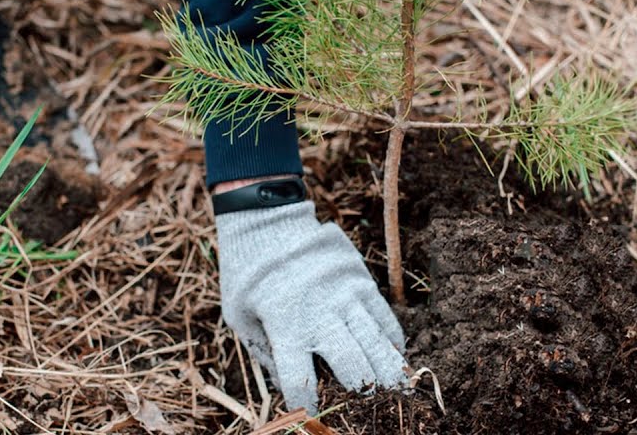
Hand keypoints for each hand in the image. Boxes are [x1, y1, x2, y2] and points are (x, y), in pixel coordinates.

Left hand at [215, 200, 408, 413]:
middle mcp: (321, 313)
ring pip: (379, 346)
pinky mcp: (361, 281)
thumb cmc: (247, 274)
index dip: (306, 406)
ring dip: (389, 374)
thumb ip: (265, 354)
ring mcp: (346, 296)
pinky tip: (393, 355)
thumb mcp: (239, 317)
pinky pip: (386, 320)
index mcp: (285, 325)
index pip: (301, 382)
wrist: (267, 220)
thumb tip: (290, 388)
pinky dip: (392, 342)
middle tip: (365, 403)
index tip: (308, 414)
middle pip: (355, 369)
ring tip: (397, 392)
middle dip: (362, 394)